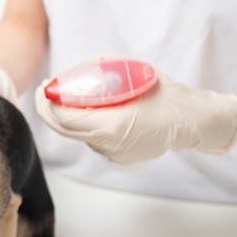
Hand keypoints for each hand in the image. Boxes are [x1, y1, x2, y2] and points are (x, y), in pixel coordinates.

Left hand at [36, 71, 236, 165]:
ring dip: (71, 118)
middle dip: (50, 110)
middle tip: (46, 92)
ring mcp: (112, 155)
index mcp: (111, 125)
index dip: (49, 102)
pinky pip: (93, 141)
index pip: (64, 117)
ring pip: (78, 135)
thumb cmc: (164, 94)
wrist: (190, 121)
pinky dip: (88, 126)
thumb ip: (99, 78)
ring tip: (76, 98)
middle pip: (64, 130)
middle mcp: (108, 144)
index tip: (46, 86)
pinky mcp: (117, 159)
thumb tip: (72, 79)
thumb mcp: (131, 77)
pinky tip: (96, 113)